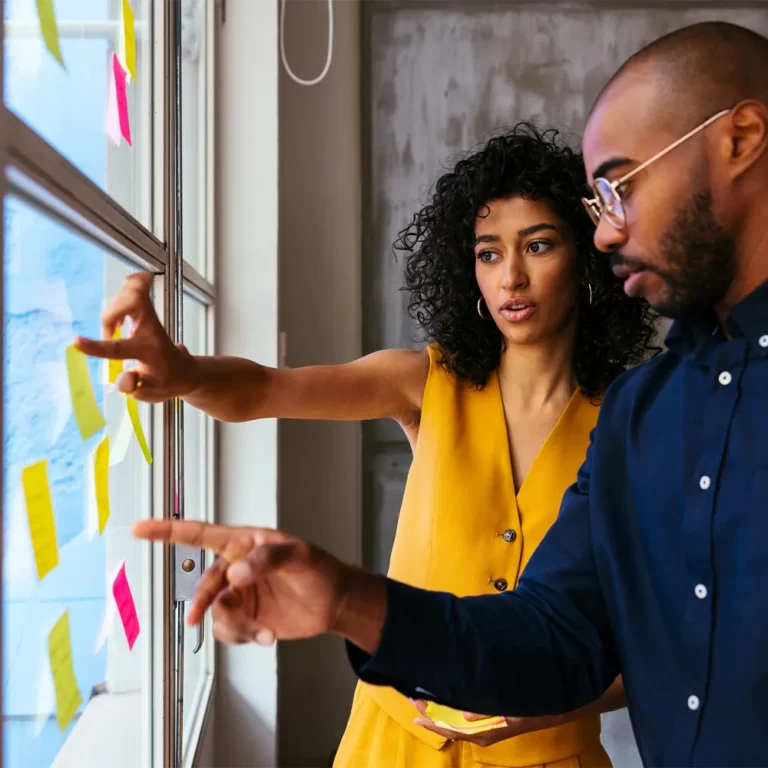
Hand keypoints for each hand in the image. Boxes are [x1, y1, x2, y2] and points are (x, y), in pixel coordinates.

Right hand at [74, 272, 197, 401]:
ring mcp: (150, 315)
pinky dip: (122, 292)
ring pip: (130, 291)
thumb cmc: (163, 382)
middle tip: (110, 334)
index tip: (76, 341)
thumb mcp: (150, 393)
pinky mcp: (146, 308)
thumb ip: (134, 387)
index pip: (120, 347)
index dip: (97, 346)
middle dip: (110, 315)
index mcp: (150, 351)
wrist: (182, 370)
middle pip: (133, 299)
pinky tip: (119, 313)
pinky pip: (135, 285)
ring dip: (113, 308)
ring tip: (116, 327)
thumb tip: (124, 380)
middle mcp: (152, 328)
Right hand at [132, 519, 360, 645]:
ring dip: (236, 627)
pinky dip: (245, 637)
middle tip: (198, 617)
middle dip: (201, 603)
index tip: (140, 527)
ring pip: (214, 614)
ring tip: (264, 632)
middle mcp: (236, 568)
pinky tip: (267, 636)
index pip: (200, 534)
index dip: (168, 531)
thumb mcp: (298, 556)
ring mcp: (239, 595)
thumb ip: (266, 559)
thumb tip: (235, 573)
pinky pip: (228, 632)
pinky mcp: (246, 617)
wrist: (333, 602)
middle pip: (203, 586)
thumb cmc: (318, 569)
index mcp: (244, 543)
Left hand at [412, 699, 527, 746]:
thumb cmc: (527, 709)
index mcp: (482, 734)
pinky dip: (450, 709)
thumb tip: (465, 714)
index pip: (450, 730)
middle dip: (431, 713)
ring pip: (454, 722)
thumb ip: (487, 713)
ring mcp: (482, 729)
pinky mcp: (486, 722)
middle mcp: (478, 734)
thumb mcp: (509, 711)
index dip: (432, 722)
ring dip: (439, 710)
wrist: (547, 710)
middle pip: (448, 726)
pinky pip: (462, 719)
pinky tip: (444, 700)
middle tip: (414, 697)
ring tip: (423, 697)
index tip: (415, 712)